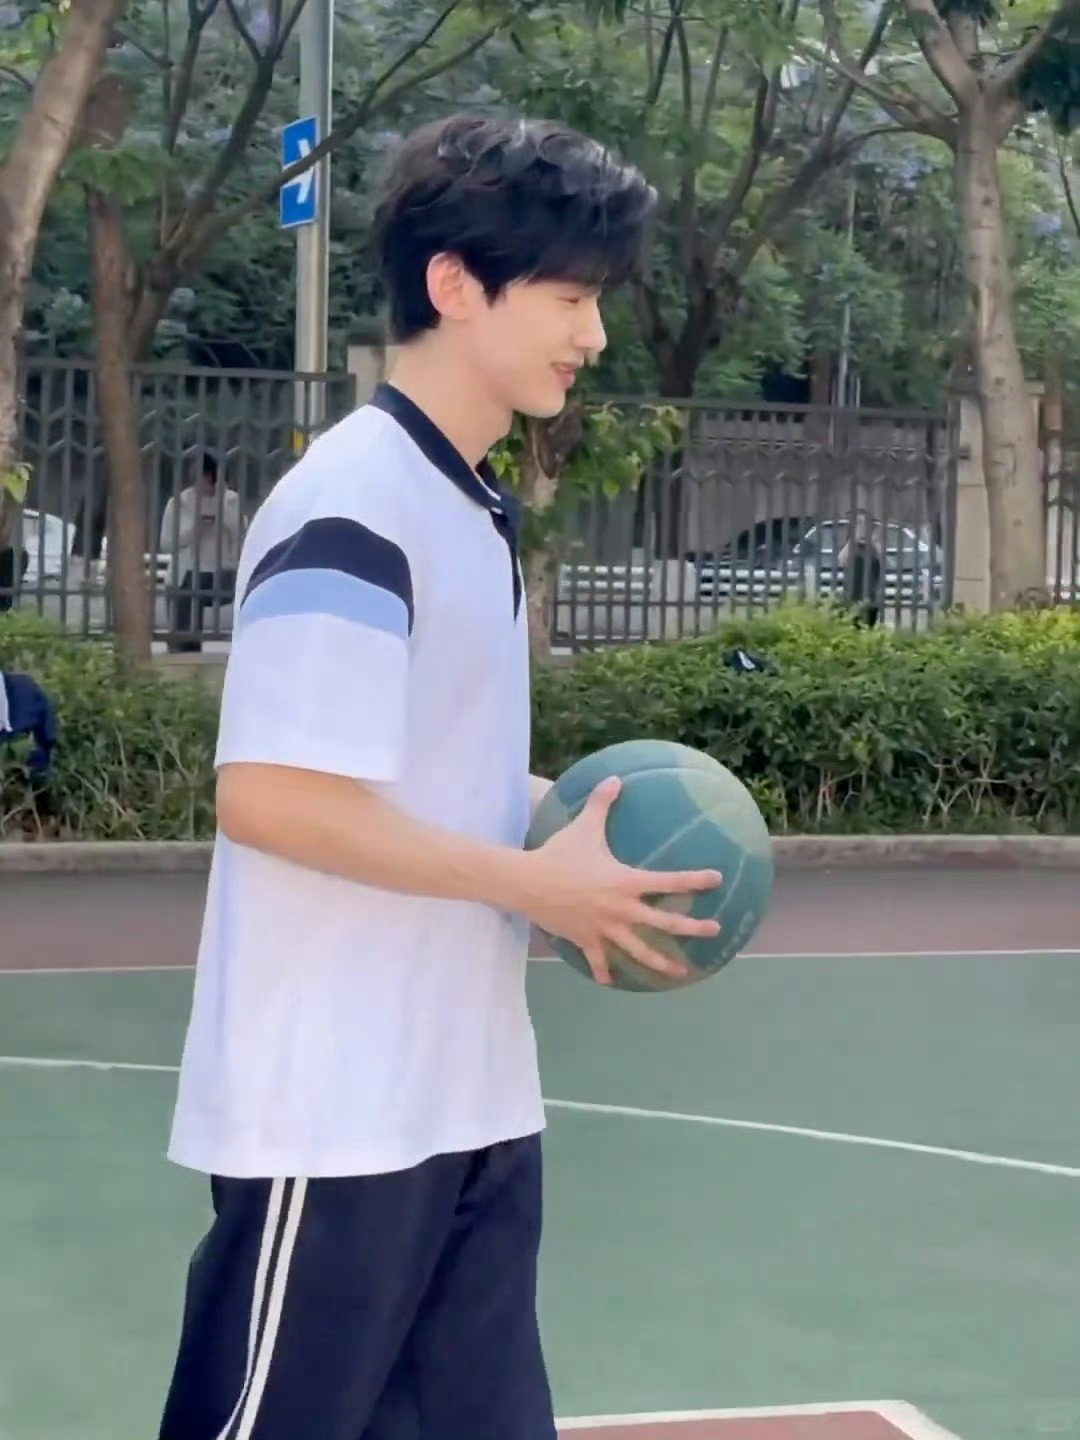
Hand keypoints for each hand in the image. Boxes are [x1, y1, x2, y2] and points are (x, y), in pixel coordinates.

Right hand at [521, 775, 722, 985]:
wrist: (528, 882)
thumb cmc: (559, 853)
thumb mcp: (584, 826)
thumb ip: (602, 803)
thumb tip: (615, 778)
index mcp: (626, 881)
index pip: (669, 881)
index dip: (695, 880)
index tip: (717, 879)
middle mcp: (621, 909)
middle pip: (664, 922)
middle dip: (692, 927)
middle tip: (715, 930)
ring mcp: (605, 928)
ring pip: (639, 950)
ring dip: (661, 962)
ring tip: (681, 972)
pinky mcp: (586, 940)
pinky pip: (598, 960)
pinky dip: (605, 971)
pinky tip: (611, 982)